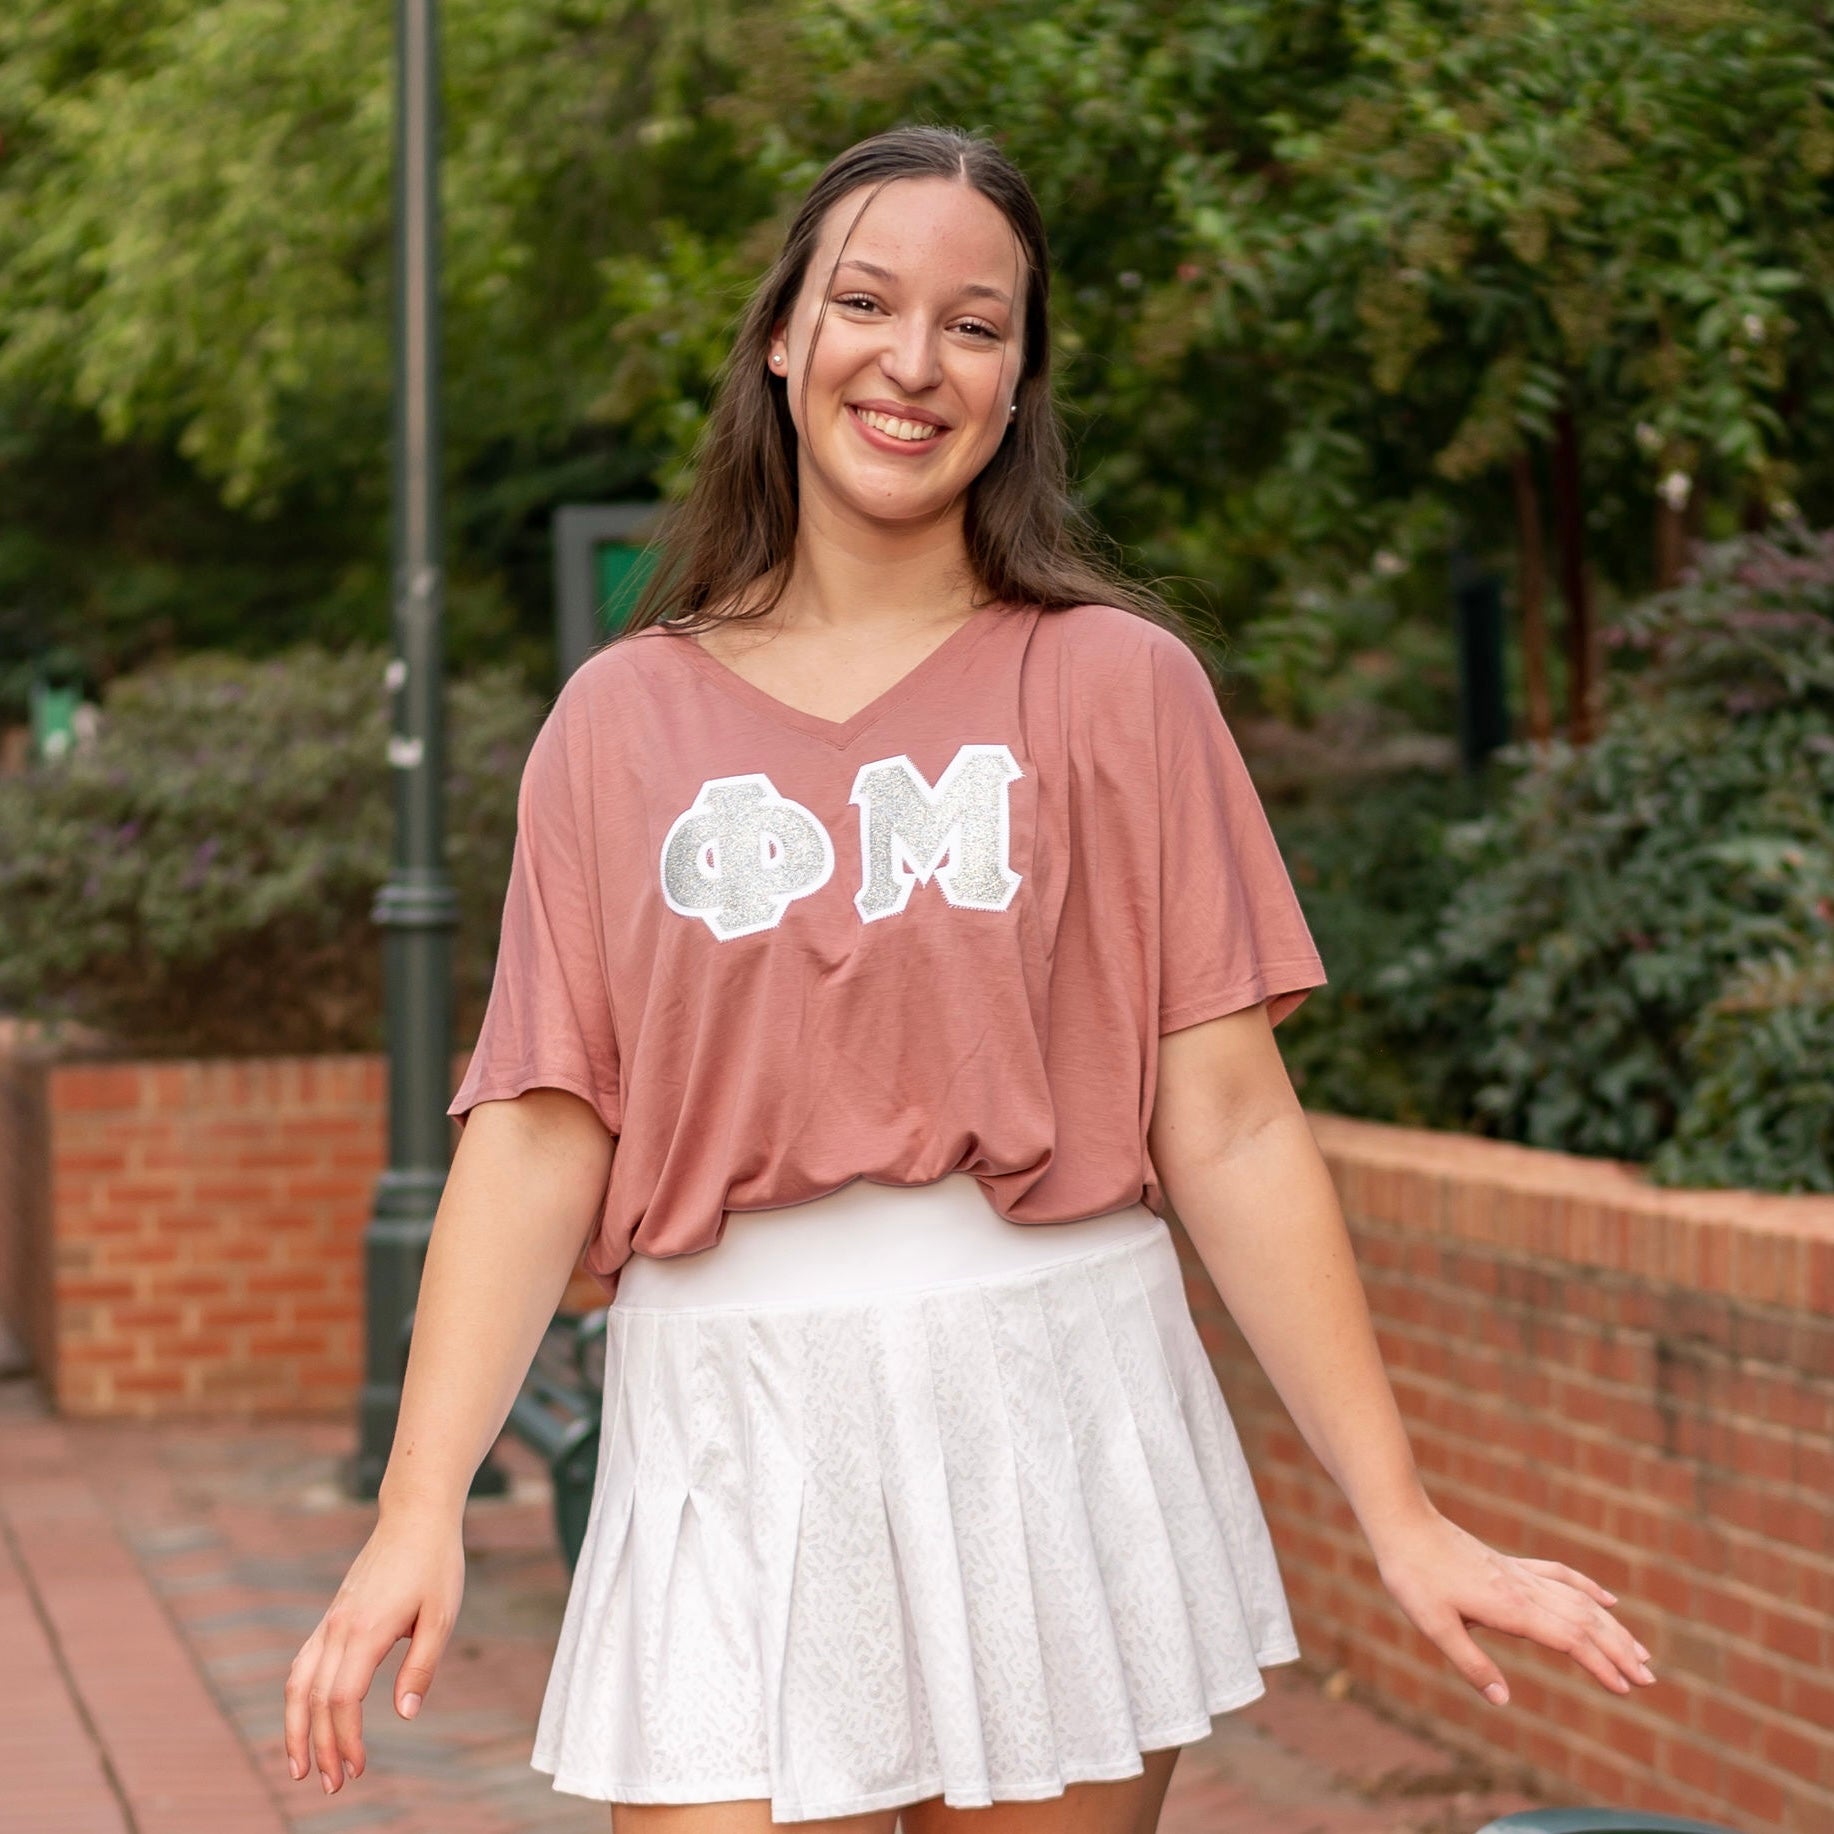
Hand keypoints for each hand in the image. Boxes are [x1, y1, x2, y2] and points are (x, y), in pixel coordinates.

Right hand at [283, 1510, 464, 1794]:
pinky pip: (303, 1663)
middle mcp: (339, 1628)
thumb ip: (421, 1666)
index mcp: (367, 1631)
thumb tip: (405, 1716)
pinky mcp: (333, 1616)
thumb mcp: (442, 1615)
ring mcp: (331, 1621)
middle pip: (316, 1700)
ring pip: (297, 1684)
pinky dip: (298, 1698)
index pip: (343, 1700)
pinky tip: (306, 1718)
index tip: (358, 1769)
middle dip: (321, 1747)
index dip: (345, 1739)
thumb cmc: (435, 1563)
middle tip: (333, 1786)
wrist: (414, 1516)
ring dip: (296, 1728)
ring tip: (301, 1767)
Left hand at [1370, 1502, 1655, 1705]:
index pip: (1569, 1639)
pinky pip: (1559, 1575)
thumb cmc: (1414, 1577)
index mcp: (1510, 1608)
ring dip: (1612, 1626)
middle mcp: (1523, 1589)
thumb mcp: (1434, 1626)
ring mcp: (1519, 1574)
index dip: (1601, 1664)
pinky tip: (1608, 1599)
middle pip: (1585, 1620)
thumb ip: (1470, 1663)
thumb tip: (1503, 1701)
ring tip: (1641, 1652)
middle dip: (1619, 1650)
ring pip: (1579, 1600)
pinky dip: (1587, 1588)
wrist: (1404, 1525)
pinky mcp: (1509, 1565)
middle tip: (1650, 1680)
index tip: (1627, 1689)